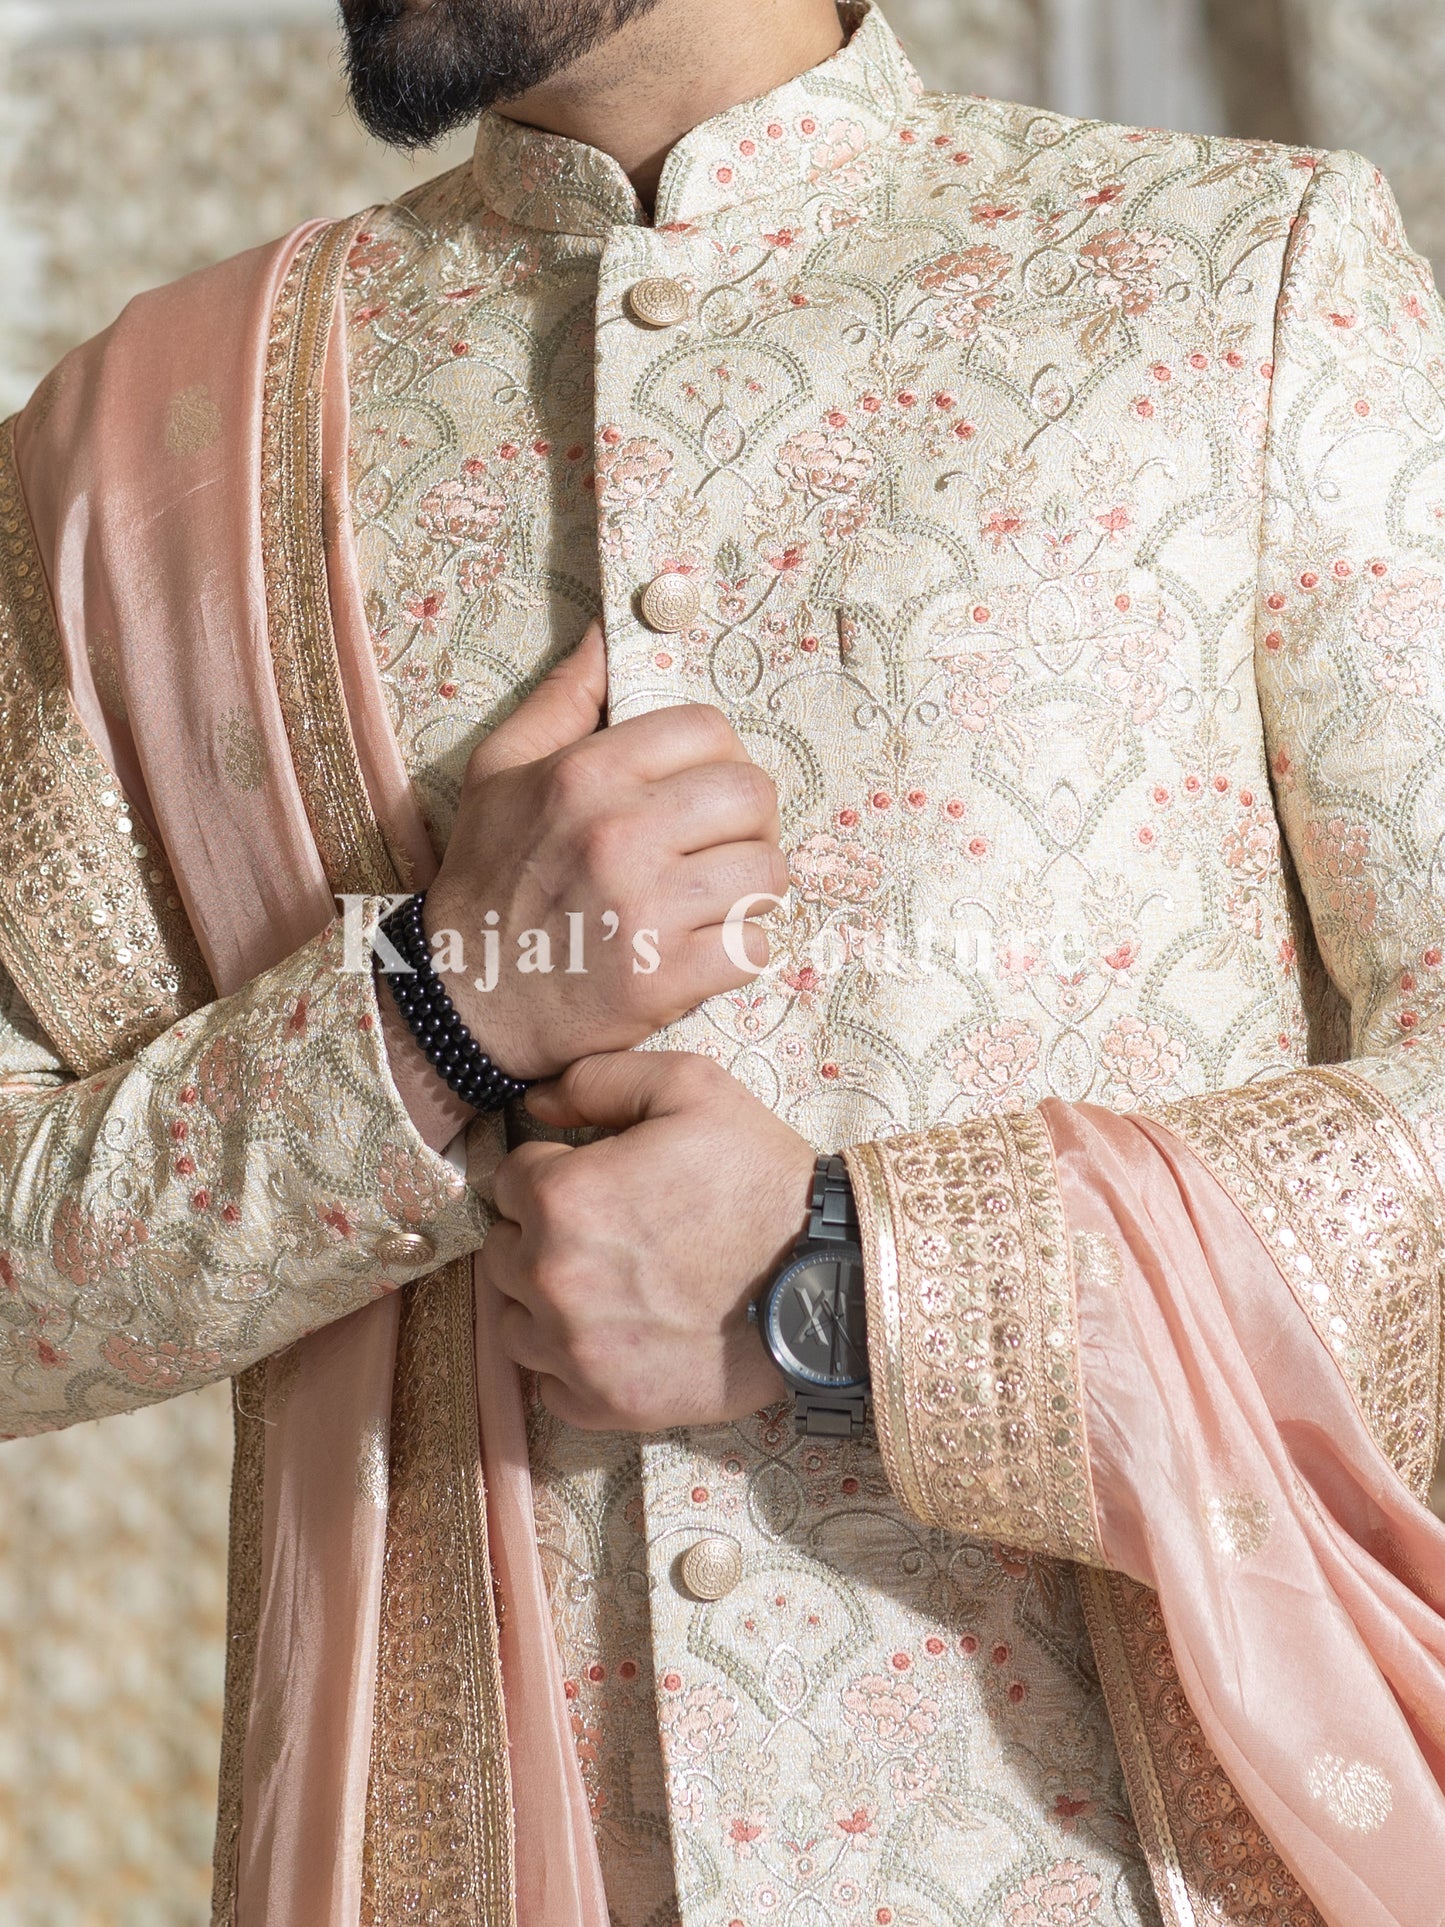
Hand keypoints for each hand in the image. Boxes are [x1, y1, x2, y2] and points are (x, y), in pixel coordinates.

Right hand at [426, 623, 784, 1079]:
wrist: (462, 999)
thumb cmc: (485, 881)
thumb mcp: (499, 773)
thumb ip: (560, 701)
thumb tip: (606, 636)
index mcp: (585, 774)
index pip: (708, 728)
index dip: (720, 755)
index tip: (704, 786)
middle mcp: (620, 834)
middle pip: (753, 794)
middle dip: (750, 818)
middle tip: (723, 842)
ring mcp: (647, 908)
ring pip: (766, 870)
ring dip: (752, 886)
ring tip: (717, 896)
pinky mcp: (665, 976)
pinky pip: (755, 943)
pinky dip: (742, 948)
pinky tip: (707, 948)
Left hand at [483, 1051, 817, 1430]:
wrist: (828, 1282)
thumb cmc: (761, 1179)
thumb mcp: (693, 1089)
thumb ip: (599, 1078)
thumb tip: (536, 1102)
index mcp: (562, 1196)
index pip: (509, 1180)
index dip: (553, 1173)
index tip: (598, 1182)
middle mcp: (552, 1277)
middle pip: (504, 1250)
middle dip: (543, 1236)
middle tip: (612, 1233)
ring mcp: (574, 1349)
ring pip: (515, 1320)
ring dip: (548, 1302)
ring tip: (615, 1287)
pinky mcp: (603, 1403)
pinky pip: (548, 1384)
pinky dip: (572, 1363)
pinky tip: (621, 1335)